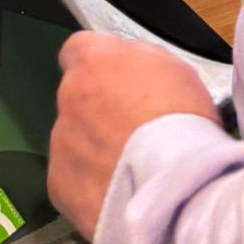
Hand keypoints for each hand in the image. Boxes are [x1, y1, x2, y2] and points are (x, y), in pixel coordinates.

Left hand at [49, 34, 219, 238]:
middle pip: (77, 97)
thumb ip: (140, 58)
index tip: (117, 84)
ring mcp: (61, 140)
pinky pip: (71, 178)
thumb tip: (130, 62)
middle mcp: (69, 97)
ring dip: (94, 149)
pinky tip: (119, 194)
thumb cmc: (184, 128)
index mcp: (95, 62)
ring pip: (73, 139)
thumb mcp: (175, 69)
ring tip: (132, 171)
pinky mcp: (59, 183)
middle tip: (133, 134)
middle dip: (99, 112)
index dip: (100, 67)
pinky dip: (90, 185)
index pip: (79, 49)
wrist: (177, 191)